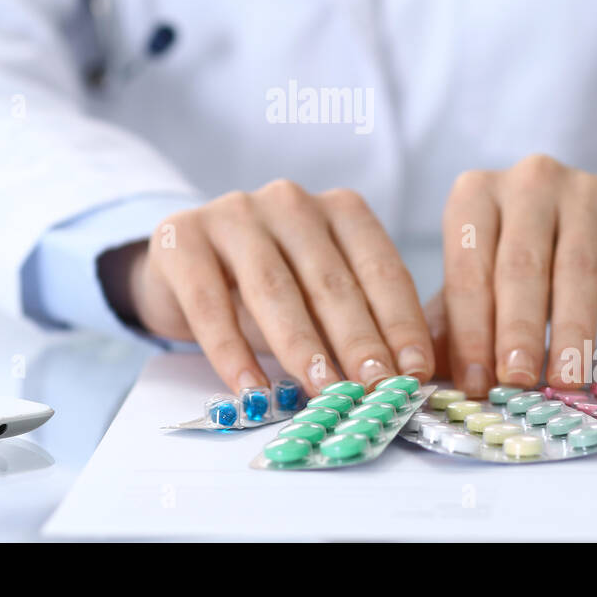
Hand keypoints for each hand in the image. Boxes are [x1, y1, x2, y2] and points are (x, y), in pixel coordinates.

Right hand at [99, 181, 433, 395]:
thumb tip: (400, 381)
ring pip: (275, 289)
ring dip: (302, 347)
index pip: (380, 267)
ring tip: (322, 393)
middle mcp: (291, 202)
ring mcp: (235, 214)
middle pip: (330, 280)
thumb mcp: (319, 299)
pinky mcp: (182, 236)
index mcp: (339, 210)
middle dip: (357, 342)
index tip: (414, 373)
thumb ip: (356, 327)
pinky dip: (231, 352)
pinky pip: (211, 302)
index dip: (400, 322)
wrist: (182, 266)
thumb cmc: (269, 288)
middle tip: (374, 391)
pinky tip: (250, 390)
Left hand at [434, 155, 596, 395]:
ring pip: (578, 271)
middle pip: (521, 264)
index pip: (468, 267)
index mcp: (475, 193)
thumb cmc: (520, 254)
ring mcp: (586, 192)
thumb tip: (428, 373)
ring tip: (565, 383)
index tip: (475, 383)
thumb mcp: (479, 274)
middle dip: (517, 329)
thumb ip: (451, 320)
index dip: (470, 329)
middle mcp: (529, 182)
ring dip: (571, 333)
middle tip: (516, 381)